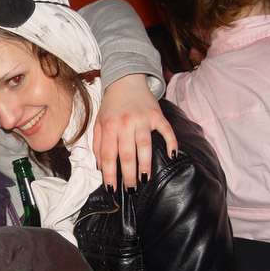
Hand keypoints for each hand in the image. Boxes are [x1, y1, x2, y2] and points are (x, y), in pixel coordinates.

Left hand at [93, 74, 177, 191]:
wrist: (126, 81)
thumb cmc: (111, 107)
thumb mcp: (98, 123)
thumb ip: (98, 145)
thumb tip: (100, 167)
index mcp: (109, 127)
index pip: (108, 155)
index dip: (109, 174)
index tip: (112, 189)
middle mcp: (125, 123)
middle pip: (127, 154)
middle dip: (128, 175)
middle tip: (131, 189)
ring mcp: (143, 119)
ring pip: (144, 146)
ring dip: (145, 165)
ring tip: (145, 179)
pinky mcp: (157, 115)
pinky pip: (166, 130)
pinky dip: (171, 143)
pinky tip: (171, 155)